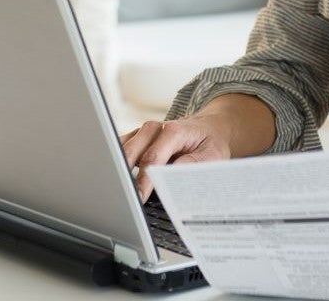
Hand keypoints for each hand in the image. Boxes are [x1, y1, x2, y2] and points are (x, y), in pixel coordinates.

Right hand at [119, 116, 233, 202]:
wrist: (209, 127)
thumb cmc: (210, 142)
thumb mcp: (213, 155)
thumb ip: (192, 165)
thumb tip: (171, 179)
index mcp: (173, 131)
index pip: (152, 159)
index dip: (144, 180)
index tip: (138, 198)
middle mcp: (153, 129)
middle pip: (130, 154)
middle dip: (124, 177)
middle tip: (123, 201)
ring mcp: (142, 133)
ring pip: (121, 151)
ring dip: (117, 171)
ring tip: (116, 193)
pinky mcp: (135, 140)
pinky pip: (119, 151)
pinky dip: (116, 166)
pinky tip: (116, 183)